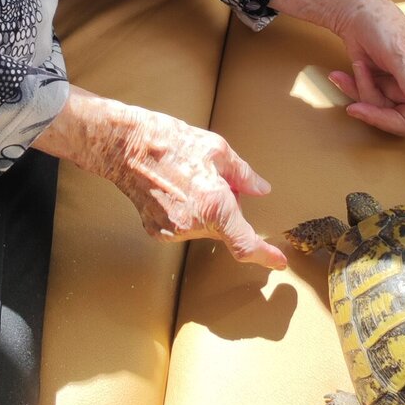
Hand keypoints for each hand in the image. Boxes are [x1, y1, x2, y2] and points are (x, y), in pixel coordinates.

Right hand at [31, 89, 286, 269]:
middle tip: (215, 179)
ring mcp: (172, 231)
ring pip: (204, 228)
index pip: (244, 243)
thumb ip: (244, 175)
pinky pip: (184, 227)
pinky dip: (187, 213)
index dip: (264, 256)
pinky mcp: (156, 231)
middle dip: (228, 210)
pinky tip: (173, 190)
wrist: (126, 146)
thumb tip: (261, 190)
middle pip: (224, 228)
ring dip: (207, 211)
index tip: (278, 262)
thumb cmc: (170, 142)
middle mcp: (193, 224)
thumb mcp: (216, 149)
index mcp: (214, 204)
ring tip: (188, 180)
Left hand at [271, 0, 404, 178]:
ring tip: (351, 72)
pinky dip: (352, 88)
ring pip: (381, 112)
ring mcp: (398, 89)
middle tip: (355, 107)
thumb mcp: (398, 52)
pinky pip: (367, 101)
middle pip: (403, 122)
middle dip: (377, 114)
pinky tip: (339, 74)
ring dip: (362, 95)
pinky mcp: (379, 88)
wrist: (353, 12)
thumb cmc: (383, 25)